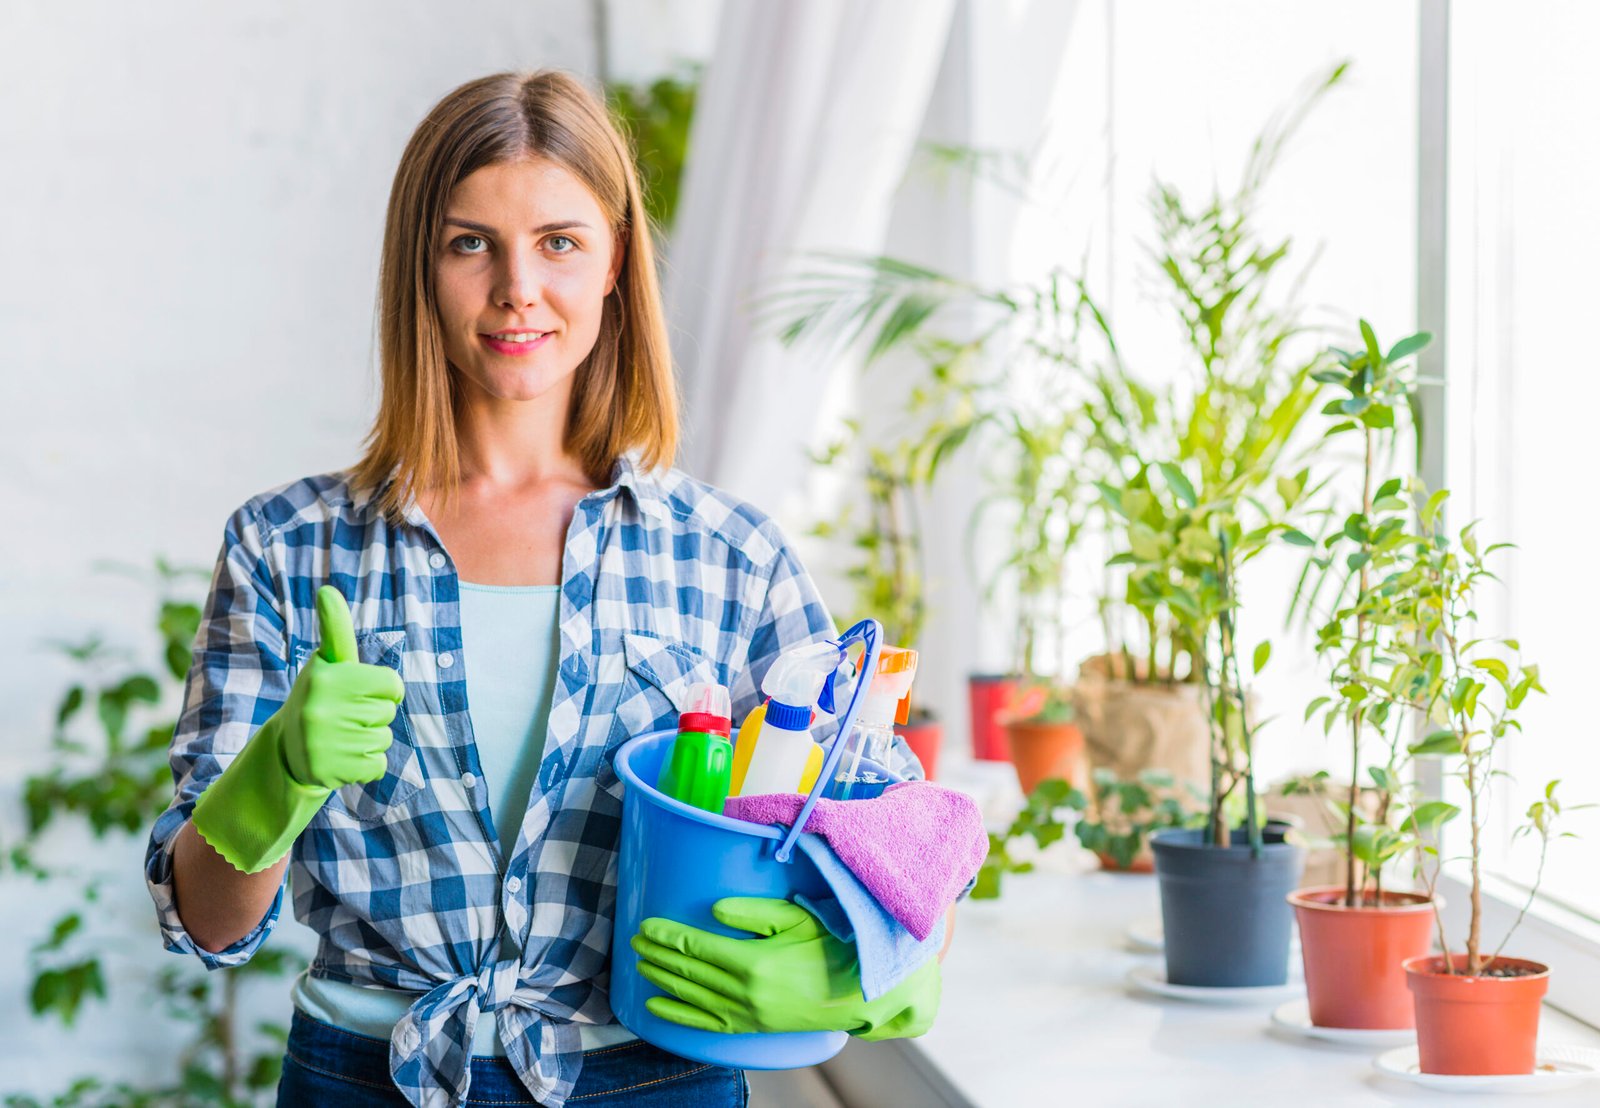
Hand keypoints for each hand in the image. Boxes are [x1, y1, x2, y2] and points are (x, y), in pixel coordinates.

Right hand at [191, 585, 404, 873]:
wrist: (288, 749)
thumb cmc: (321, 696)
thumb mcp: (327, 662)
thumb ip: (335, 628)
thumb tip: (327, 590)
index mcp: (326, 677)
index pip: (393, 684)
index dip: (382, 688)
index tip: (359, 690)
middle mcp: (322, 709)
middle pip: (388, 712)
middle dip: (374, 714)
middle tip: (344, 715)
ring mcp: (324, 743)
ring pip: (384, 739)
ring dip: (369, 739)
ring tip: (341, 735)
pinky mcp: (330, 771)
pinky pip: (377, 766)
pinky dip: (367, 764)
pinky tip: (342, 757)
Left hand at [630, 897, 939, 1039]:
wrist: (860, 992)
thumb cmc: (832, 947)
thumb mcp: (797, 919)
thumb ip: (753, 913)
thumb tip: (714, 910)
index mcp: (753, 962)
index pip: (696, 947)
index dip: (667, 936)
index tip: (646, 926)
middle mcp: (744, 992)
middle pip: (688, 972)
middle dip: (657, 955)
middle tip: (634, 940)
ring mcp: (747, 1013)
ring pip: (692, 996)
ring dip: (662, 979)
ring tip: (641, 964)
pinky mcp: (752, 1027)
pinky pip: (707, 1022)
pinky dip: (678, 1015)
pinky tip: (658, 1006)